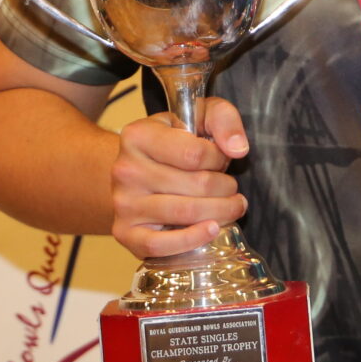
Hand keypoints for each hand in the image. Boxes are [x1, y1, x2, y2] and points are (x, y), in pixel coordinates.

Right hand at [108, 97, 248, 258]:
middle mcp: (125, 169)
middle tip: (231, 187)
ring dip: (221, 212)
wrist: (138, 169)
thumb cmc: (175, 142)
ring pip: (184, 213)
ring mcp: (123, 203)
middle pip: (196, 185)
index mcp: (138, 135)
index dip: (219, 159)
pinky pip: (158, 245)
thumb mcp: (199, 116)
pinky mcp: (125, 233)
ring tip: (232, 206)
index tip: (220, 160)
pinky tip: (212, 230)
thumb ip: (223, 119)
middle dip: (226, 188)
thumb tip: (237, 148)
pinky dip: (191, 240)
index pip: (195, 154)